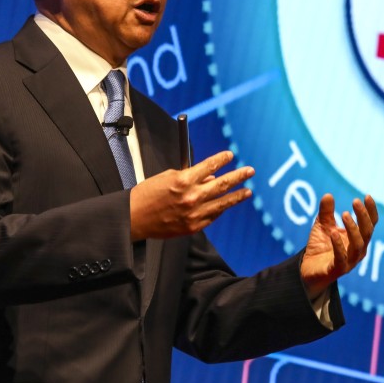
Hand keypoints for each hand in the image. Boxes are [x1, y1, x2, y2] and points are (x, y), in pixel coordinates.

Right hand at [129, 150, 253, 240]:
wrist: (134, 219)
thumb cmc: (147, 195)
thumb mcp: (167, 177)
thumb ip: (190, 177)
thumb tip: (208, 178)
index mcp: (183, 181)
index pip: (209, 166)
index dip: (221, 160)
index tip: (230, 155)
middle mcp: (191, 197)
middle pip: (221, 184)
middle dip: (238, 176)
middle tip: (249, 171)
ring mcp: (194, 214)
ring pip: (222, 203)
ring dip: (237, 196)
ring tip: (248, 191)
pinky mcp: (193, 227)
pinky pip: (212, 216)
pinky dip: (219, 209)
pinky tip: (226, 205)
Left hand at [300, 194, 377, 299]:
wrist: (309, 269)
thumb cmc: (321, 246)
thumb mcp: (322, 225)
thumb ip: (326, 212)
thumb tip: (328, 195)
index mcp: (358, 238)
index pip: (370, 224)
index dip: (370, 210)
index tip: (367, 196)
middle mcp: (358, 250)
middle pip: (367, 232)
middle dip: (363, 216)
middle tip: (355, 201)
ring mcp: (350, 261)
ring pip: (358, 245)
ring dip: (353, 229)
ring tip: (344, 214)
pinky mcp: (337, 270)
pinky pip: (341, 258)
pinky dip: (339, 245)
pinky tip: (333, 233)